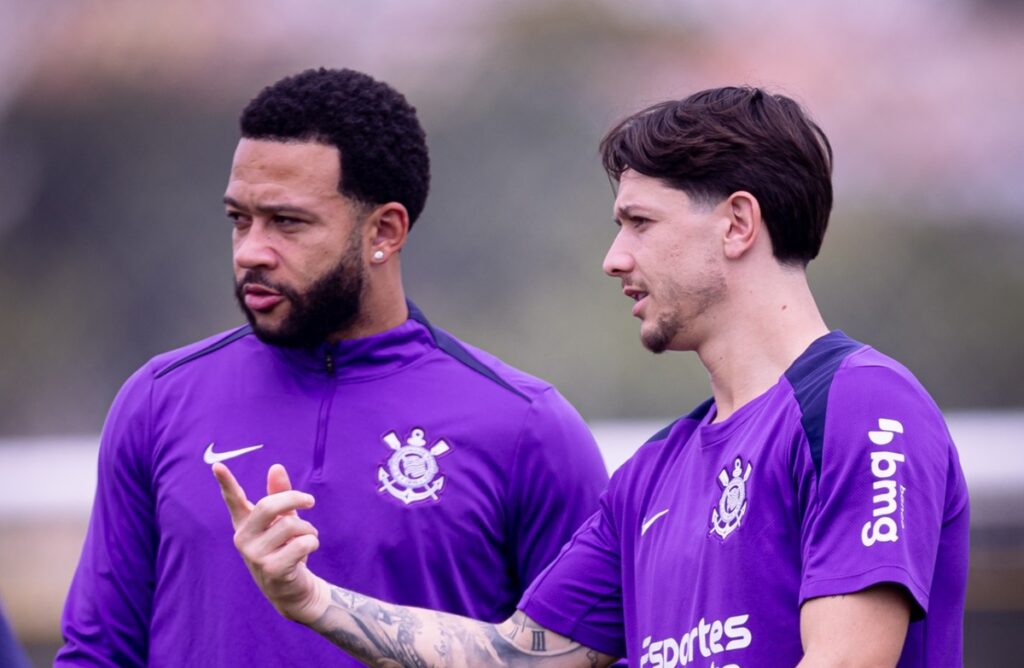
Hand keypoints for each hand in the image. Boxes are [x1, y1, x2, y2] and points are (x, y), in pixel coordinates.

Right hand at [212, 462, 330, 623]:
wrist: (294, 590)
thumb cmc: (287, 550)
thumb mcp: (284, 520)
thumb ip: (280, 494)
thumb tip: (276, 467)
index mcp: (244, 524)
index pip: (234, 500)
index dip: (226, 483)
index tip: (216, 465)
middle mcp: (243, 539)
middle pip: (268, 506)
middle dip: (295, 498)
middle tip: (310, 501)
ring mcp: (255, 556)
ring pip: (291, 525)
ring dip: (309, 528)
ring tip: (308, 537)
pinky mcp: (271, 570)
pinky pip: (302, 543)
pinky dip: (312, 542)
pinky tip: (307, 552)